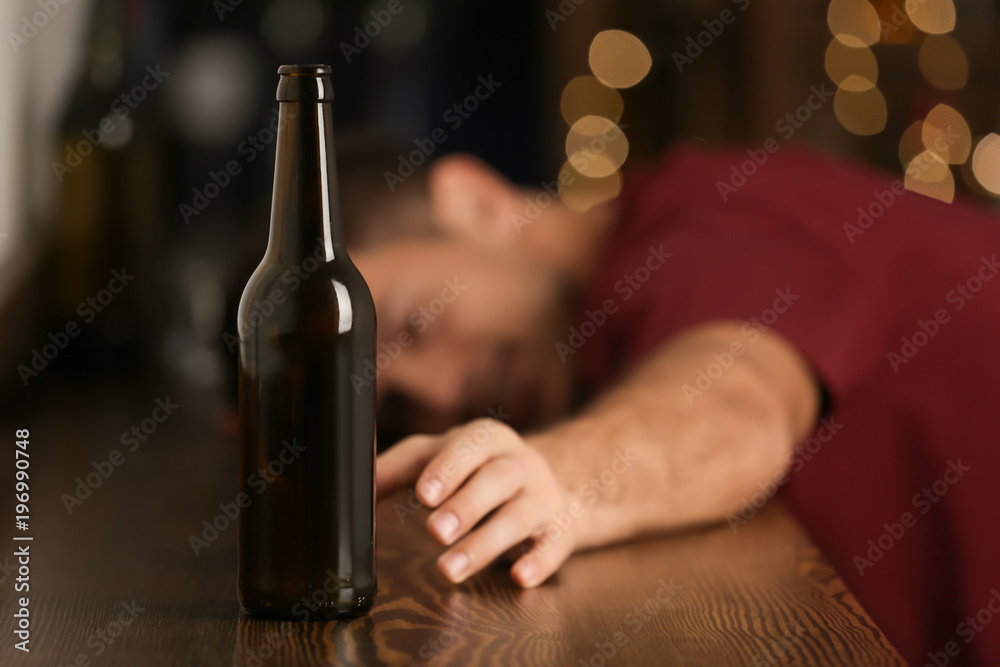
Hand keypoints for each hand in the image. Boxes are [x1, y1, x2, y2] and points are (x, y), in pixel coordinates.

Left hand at [377, 418, 575, 587]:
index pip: (470, 446)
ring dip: (486, 543)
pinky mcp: (561, 531)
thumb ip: (400, 468)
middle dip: (466, 505)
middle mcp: (520, 464)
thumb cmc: (481, 470)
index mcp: (487, 440)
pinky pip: (555, 545)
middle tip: (434, 532)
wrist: (552, 484)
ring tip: (450, 569)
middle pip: (498, 479)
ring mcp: (544, 497)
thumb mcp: (443, 458)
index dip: (448, 468)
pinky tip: (520, 577)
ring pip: (521, 516)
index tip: (425, 493)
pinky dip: (540, 562)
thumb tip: (352, 485)